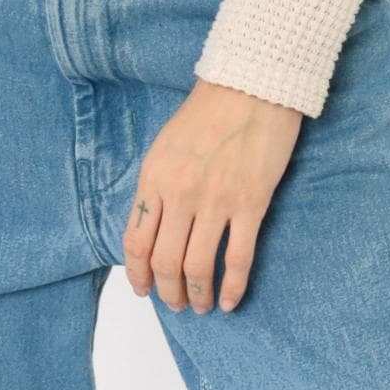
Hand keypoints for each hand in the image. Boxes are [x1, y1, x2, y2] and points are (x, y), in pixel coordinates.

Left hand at [123, 77, 303, 313]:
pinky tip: (229, 301)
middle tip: (177, 304)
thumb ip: (159, 184)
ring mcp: (216, 200)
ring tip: (202, 306)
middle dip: (168, 293)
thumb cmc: (210, 109)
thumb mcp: (168, 144)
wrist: (253, 83)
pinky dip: (232, 288)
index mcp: (155, 176)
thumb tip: (155, 226)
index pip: (136, 242)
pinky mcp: (251, 203)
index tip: (144, 290)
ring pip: (198, 268)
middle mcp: (180, 192)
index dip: (138, 275)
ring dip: (198, 296)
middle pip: (165, 263)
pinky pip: (237, 260)